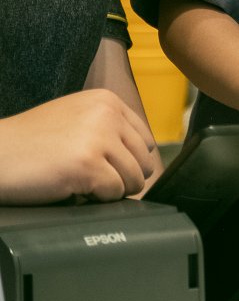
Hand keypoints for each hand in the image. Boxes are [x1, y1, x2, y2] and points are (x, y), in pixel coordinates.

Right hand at [0, 89, 157, 204]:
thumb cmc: (31, 143)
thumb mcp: (77, 118)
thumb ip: (109, 128)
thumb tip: (143, 158)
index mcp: (108, 101)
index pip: (145, 140)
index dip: (130, 160)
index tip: (110, 168)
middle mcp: (107, 114)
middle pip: (144, 160)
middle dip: (124, 177)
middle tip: (96, 182)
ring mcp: (99, 138)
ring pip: (133, 178)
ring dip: (112, 190)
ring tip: (85, 185)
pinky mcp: (88, 165)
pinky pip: (114, 192)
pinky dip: (98, 199)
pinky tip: (76, 190)